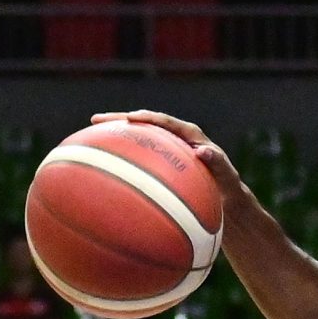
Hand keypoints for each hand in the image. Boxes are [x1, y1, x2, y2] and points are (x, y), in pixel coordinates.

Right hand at [95, 111, 254, 216]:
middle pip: (143, 125)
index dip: (146, 118)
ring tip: (89, 138)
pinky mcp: (160, 165)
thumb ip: (217, 162)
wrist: (226, 200)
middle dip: (118, 120)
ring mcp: (165, 152)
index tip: (129, 119)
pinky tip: (102, 171)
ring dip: (115, 138)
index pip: (164, 121)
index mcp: (190, 135)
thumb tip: (202, 151)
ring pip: (137, 140)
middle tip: (94, 121)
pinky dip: (122, 161)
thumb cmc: (227, 188)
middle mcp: (175, 139)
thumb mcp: (227, 177)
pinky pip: (138, 160)